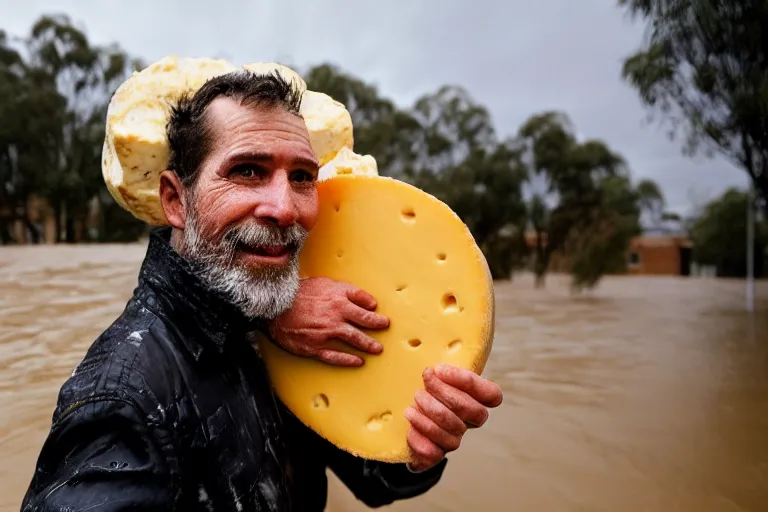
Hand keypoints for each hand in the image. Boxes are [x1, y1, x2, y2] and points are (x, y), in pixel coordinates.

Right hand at [267, 277, 389, 366]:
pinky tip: (358, 361)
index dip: (374, 310)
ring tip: (377, 349)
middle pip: (364, 323)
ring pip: (354, 340)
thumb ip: (345, 290)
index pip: (364, 305)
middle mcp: (336, 316)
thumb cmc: (297, 294)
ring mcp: (326, 333)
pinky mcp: (315, 347)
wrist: (274, 308)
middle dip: (377, 326)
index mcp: (338, 299)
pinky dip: (349, 360)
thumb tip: (365, 299)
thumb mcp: (324, 283)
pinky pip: (336, 356)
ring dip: (368, 345)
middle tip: (384, 328)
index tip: (378, 313)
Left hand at [404, 364, 502, 472]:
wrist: (403, 427)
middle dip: (446, 393)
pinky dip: (418, 436)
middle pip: (473, 410)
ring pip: (452, 428)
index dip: (469, 382)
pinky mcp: (435, 454)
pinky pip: (433, 451)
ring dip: (430, 412)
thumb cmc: (422, 394)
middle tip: (424, 381)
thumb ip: (437, 370)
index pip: (492, 395)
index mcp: (473, 400)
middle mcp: (468, 422)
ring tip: (413, 401)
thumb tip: (427, 362)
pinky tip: (408, 425)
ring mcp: (453, 439)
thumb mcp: (432, 378)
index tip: (441, 369)